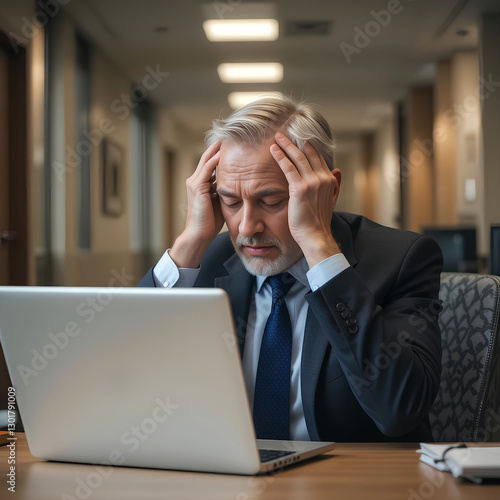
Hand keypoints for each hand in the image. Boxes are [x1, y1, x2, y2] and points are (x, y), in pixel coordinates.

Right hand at [170, 142, 223, 267]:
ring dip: (218, 150)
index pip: (211, 163)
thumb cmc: (211, 222)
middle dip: (220, 147)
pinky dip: (215, 161)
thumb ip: (225, 191)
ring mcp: (195, 183)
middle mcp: (195, 180)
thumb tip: (239, 185)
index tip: (235, 145)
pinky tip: (224, 154)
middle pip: (208, 157)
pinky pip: (207, 170)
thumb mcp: (220, 202)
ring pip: (207, 160)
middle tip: (233, 136)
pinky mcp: (197, 188)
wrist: (199, 235)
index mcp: (201, 183)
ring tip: (230, 139)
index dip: (221, 153)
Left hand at [270, 132, 341, 267]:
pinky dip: (281, 157)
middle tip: (284, 132)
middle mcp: (323, 178)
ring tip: (277, 136)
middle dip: (296, 141)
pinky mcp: (300, 188)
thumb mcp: (331, 200)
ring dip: (286, 145)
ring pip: (297, 157)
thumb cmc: (318, 222)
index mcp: (330, 180)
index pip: (317, 158)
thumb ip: (334, 185)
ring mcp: (312, 182)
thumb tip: (337, 171)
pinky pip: (288, 168)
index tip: (298, 138)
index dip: (307, 147)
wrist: (315, 236)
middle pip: (308, 153)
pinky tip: (273, 149)